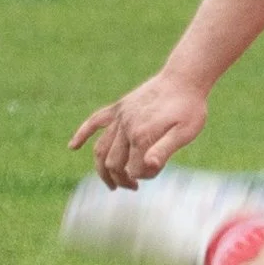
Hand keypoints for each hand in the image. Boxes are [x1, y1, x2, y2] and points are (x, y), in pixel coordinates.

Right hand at [72, 66, 210, 190]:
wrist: (184, 78)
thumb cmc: (190, 107)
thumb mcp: (186, 132)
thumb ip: (165, 150)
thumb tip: (148, 167)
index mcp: (142, 136)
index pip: (134, 169)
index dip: (143, 176)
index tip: (155, 172)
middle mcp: (126, 127)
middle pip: (114, 163)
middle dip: (121, 179)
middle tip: (134, 186)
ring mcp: (120, 117)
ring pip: (101, 148)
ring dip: (103, 169)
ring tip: (112, 184)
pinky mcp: (118, 107)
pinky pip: (95, 121)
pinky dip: (82, 134)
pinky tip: (73, 147)